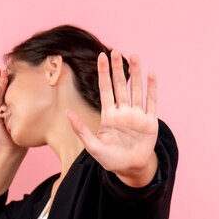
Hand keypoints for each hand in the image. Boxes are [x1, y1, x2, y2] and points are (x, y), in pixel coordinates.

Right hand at [0, 65, 28, 154]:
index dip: (7, 78)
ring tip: (2, 74)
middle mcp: (0, 106)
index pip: (7, 88)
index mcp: (8, 104)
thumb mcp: (28, 115)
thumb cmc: (24, 131)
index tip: (10, 67)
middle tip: (1, 67)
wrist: (15, 147)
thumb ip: (30, 105)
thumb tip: (45, 93)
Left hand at [66, 49, 157, 179]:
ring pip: (136, 90)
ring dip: (135, 73)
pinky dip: (152, 88)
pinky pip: (151, 102)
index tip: (101, 56)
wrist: (130, 169)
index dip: (103, 73)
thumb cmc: (111, 159)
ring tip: (134, 56)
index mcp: (109, 115)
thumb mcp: (92, 146)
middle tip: (116, 50)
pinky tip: (151, 74)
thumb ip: (80, 129)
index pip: (105, 89)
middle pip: (120, 85)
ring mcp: (137, 115)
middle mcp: (123, 112)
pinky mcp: (150, 122)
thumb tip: (67, 112)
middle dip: (118, 68)